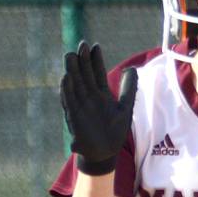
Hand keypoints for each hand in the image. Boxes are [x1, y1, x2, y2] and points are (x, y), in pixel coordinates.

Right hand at [60, 41, 137, 175]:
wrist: (105, 153)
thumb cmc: (114, 131)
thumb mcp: (125, 107)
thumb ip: (129, 89)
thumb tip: (132, 68)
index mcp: (101, 94)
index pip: (97, 73)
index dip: (96, 60)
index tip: (95, 46)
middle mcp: (89, 98)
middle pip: (84, 76)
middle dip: (83, 61)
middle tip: (81, 44)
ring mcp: (81, 107)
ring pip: (75, 85)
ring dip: (72, 71)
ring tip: (70, 55)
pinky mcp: (74, 118)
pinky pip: (69, 102)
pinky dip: (67, 90)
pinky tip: (65, 78)